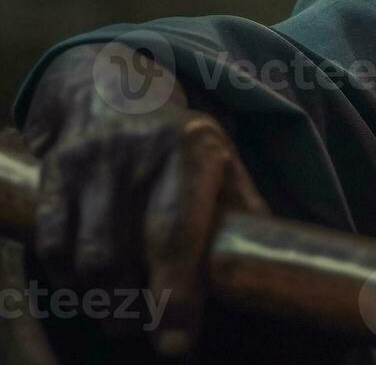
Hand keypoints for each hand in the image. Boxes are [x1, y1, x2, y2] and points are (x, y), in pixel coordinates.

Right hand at [20, 42, 266, 356]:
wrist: (117, 87)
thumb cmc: (181, 141)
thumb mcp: (223, 161)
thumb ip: (243, 210)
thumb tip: (273, 263)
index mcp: (192, 151)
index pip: (177, 233)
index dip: (175, 293)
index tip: (176, 343)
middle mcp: (138, 155)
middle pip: (123, 252)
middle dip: (131, 307)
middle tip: (141, 331)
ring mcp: (92, 162)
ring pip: (84, 254)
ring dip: (99, 300)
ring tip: (117, 318)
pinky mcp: (56, 172)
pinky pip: (52, 242)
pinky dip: (66, 278)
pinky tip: (85, 290)